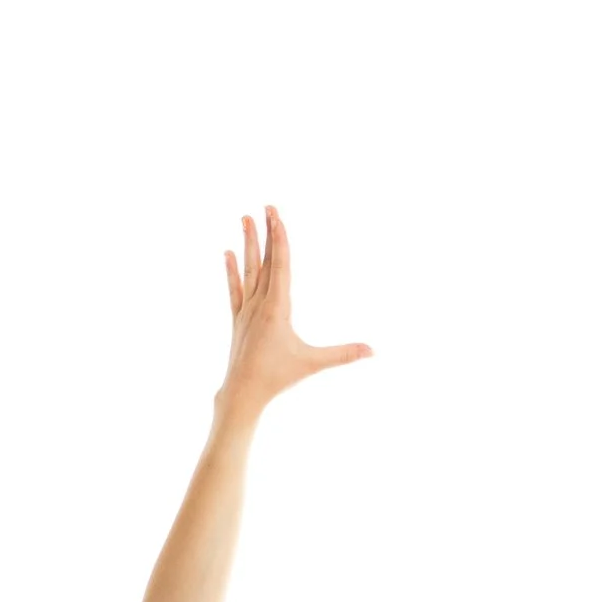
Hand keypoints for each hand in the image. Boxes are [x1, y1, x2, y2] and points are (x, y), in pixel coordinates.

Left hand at [217, 205, 370, 418]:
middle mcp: (260, 304)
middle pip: (265, 261)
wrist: (242, 395)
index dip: (280, 240)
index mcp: (277, 309)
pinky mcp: (238, 320)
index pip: (280, 266)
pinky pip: (235, 289)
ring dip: (248, 243)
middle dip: (267, 232)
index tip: (277, 217)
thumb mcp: (312, 364)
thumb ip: (343, 355)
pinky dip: (231, 271)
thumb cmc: (277, 379)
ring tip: (245, 218)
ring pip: (248, 270)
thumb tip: (374, 351)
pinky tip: (227, 253)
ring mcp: (246, 311)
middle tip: (266, 206)